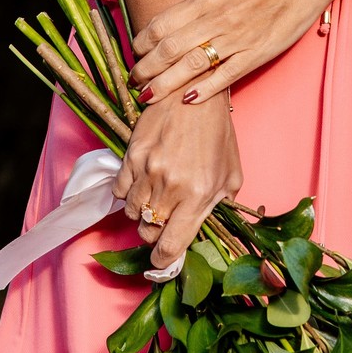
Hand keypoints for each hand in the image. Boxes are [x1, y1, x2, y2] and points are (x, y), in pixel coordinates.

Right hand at [111, 90, 242, 268]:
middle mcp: (171, 187)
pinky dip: (128, 192)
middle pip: (148, 231)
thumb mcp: (231, 173)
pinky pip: (120, 190)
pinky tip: (141, 181)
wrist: (196, 91)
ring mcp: (148, 171)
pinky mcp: (132, 155)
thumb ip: (220, 206)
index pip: (171, 245)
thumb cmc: (217, 133)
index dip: (163, 261)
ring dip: (142, 212)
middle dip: (155, 232)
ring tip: (156, 197)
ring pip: (132, 212)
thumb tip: (205, 231)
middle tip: (165, 221)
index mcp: (198, 195)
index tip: (162, 262)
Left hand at [127, 0, 337, 110]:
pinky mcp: (256, 52)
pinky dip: (204, 89)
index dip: (141, 44)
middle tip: (133, 83)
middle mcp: (216, 17)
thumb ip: (199, 6)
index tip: (133, 56)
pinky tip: (188, 100)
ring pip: (191, 64)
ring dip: (165, 83)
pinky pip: (225, 75)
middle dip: (145, 68)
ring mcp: (236, 37)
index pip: (161, 24)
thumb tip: (173, 27)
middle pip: (169, 48)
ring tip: (148, 96)